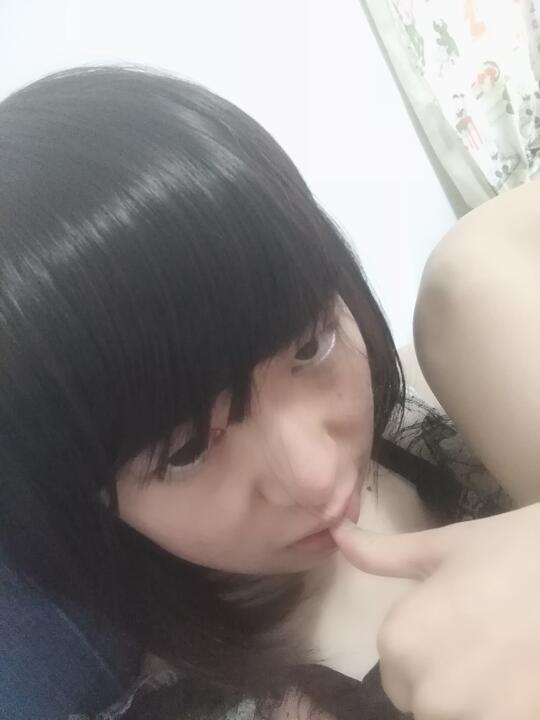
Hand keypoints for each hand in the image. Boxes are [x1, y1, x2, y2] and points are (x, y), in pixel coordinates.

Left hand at [331, 503, 539, 719]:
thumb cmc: (512, 551)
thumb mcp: (441, 546)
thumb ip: (381, 555)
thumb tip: (337, 536)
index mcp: (400, 643)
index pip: (394, 667)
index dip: (425, 642)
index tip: (461, 618)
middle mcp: (427, 694)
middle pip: (423, 698)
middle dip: (448, 673)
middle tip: (488, 635)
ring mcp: (476, 719)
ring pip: (455, 711)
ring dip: (476, 693)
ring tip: (508, 654)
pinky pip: (488, 714)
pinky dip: (501, 702)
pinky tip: (522, 674)